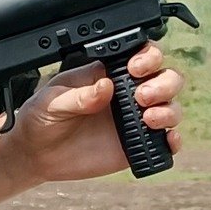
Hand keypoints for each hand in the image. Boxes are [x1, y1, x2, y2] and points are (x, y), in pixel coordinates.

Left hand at [0, 43, 184, 187]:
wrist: (37, 154)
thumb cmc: (42, 118)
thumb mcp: (52, 101)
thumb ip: (78, 95)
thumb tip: (105, 85)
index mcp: (109, 74)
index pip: (142, 55)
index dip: (148, 57)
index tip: (135, 68)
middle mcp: (127, 94)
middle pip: (166, 78)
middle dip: (163, 83)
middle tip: (141, 96)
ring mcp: (134, 120)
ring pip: (170, 107)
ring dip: (168, 110)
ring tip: (149, 118)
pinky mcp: (136, 146)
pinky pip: (164, 141)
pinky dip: (173, 140)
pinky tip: (167, 140)